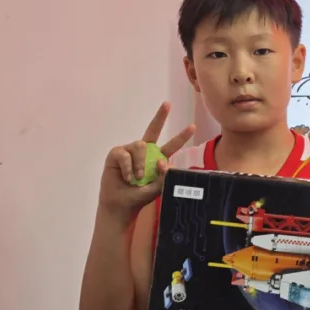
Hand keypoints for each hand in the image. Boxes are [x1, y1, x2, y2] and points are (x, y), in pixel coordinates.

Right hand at [98, 102, 195, 219]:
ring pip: (140, 145)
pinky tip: (127, 177)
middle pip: (152, 130)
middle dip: (160, 116)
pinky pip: (125, 154)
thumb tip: (163, 162)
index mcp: (157, 158)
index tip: (193, 127)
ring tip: (138, 178)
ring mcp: (130, 150)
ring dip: (140, 164)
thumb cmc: (140, 195)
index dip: (182, 136)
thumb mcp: (157, 187)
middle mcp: (144, 151)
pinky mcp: (116, 153)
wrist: (121, 204)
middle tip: (167, 105)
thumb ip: (164, 176)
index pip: (171, 145)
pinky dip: (128, 168)